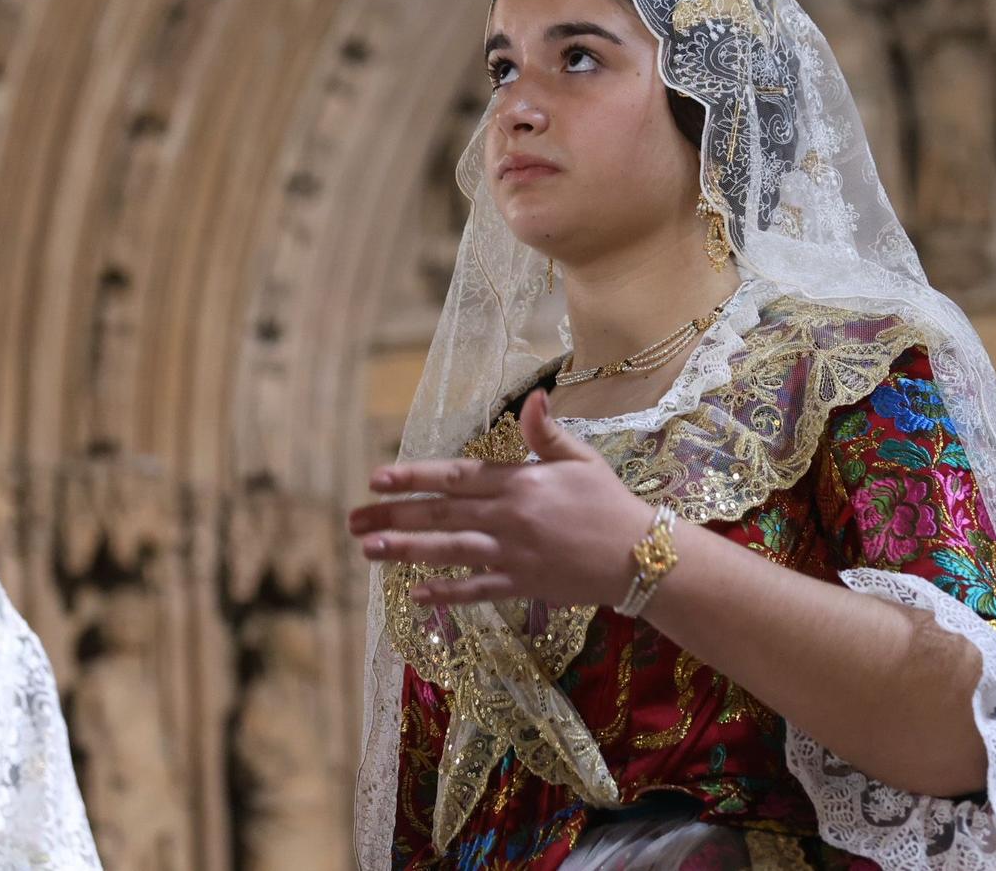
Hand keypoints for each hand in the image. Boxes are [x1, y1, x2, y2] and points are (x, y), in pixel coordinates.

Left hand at [348, 389, 653, 606]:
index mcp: (520, 481)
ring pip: (449, 550)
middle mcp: (510, 515)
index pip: (456, 475)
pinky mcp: (523, 585)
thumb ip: (548, 434)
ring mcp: (514, 553)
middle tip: (353, 520)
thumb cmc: (611, 503)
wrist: (641, 555)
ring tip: (368, 549)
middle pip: (441, 513)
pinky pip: (477, 590)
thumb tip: (533, 399)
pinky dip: (446, 593)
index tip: (379, 477)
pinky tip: (416, 595)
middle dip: (394, 515)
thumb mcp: (582, 459)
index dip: (415, 477)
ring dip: (406, 550)